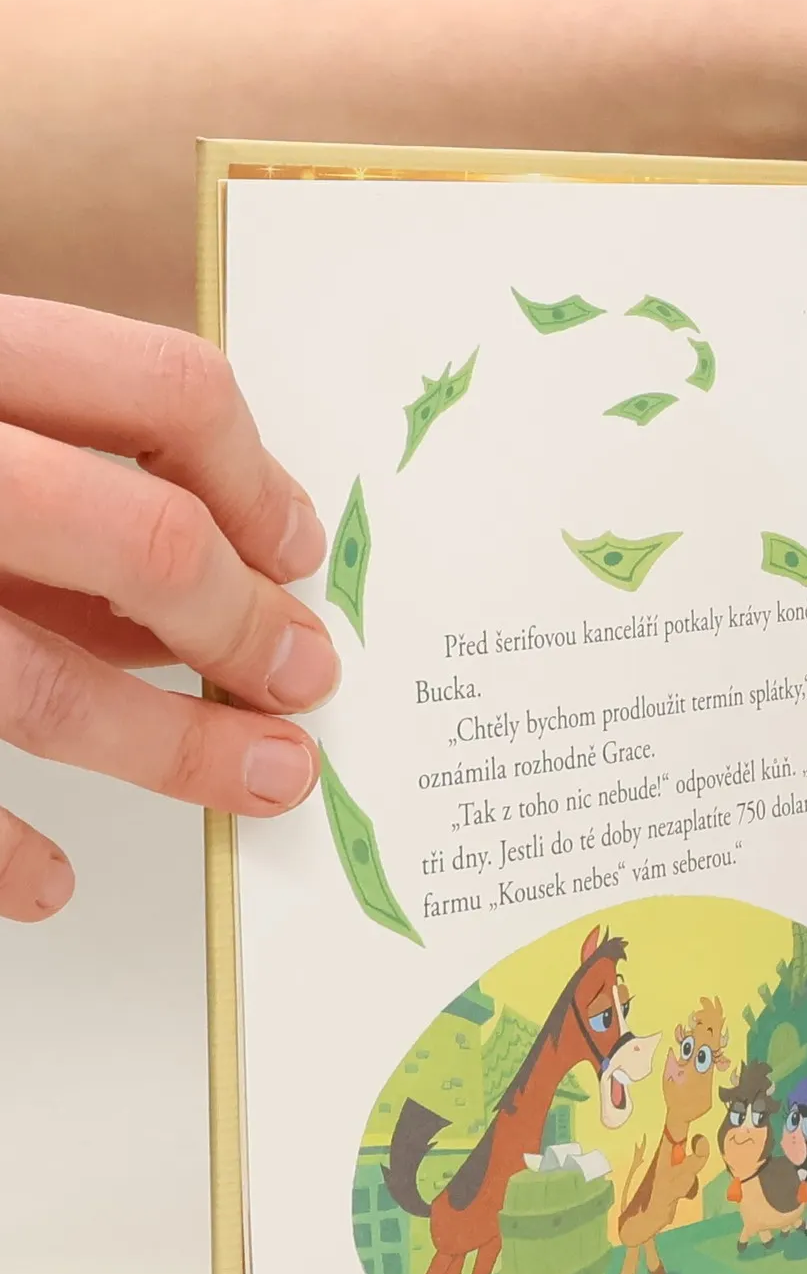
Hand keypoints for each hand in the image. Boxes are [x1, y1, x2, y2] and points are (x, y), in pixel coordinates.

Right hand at [0, 295, 336, 922]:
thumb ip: (58, 464)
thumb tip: (235, 556)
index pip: (166, 390)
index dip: (260, 481)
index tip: (298, 551)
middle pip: (140, 540)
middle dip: (244, 626)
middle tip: (301, 677)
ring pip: (37, 681)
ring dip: (172, 747)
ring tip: (256, 779)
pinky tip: (43, 882)